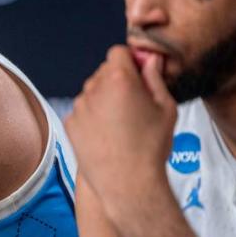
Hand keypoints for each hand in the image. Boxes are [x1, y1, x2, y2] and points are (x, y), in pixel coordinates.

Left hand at [65, 46, 177, 221]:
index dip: (130, 61)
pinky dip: (93, 117)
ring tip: (122, 125)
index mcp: (119, 79)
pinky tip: (107, 135)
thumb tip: (150, 60)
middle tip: (134, 104)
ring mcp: (78, 106)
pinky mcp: (70, 123)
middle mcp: (93, 88)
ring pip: (92, 91)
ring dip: (104, 99)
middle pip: (104, 71)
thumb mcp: (166, 109)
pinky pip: (83, 111)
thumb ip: (155, 78)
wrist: (127, 184)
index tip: (139, 75)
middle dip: (118, 80)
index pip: (118, 52)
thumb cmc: (152, 146)